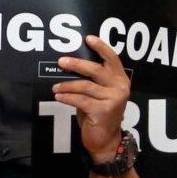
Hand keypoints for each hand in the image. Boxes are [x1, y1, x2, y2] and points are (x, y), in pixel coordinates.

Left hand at [50, 35, 130, 163]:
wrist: (105, 139)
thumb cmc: (98, 113)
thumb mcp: (98, 93)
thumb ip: (92, 80)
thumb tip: (70, 64)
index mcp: (121, 79)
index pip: (112, 58)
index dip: (101, 47)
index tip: (88, 38)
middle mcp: (120, 87)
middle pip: (96, 70)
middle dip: (76, 64)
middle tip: (61, 61)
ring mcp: (114, 99)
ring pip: (85, 86)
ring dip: (66, 85)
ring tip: (55, 86)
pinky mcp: (104, 111)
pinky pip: (80, 100)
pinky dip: (67, 97)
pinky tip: (58, 96)